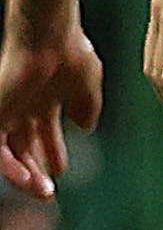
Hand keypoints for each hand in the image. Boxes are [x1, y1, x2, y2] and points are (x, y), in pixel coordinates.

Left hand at [0, 20, 102, 197]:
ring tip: (40, 189)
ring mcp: (8, 110)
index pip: (42, 132)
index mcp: (42, 97)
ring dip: (22, 174)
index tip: (61, 171)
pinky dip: (9, 166)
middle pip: (22, 145)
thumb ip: (87, 106)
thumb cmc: (69, 52)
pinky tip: (27, 178)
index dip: (52, 152)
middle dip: (35, 170)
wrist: (50, 38)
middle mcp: (21, 105)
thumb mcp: (87, 85)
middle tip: (48, 191)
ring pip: (7, 151)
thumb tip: (86, 126)